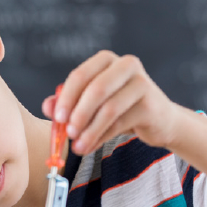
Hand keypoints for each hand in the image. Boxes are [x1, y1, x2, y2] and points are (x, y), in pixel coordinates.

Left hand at [42, 51, 181, 155]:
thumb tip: (48, 107)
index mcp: (107, 60)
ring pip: (109, 109)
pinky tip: (91, 146)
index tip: (58, 118)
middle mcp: (126, 65)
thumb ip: (68, 103)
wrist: (159, 120)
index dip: (66, 98)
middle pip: (96, 89)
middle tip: (68, 134)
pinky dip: (101, 137)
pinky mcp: (151, 104)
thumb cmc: (121, 108)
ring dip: (90, 131)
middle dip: (79, 114)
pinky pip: (120, 123)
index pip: (80, 75)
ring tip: (78, 146)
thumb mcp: (92, 104)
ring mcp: (142, 83)